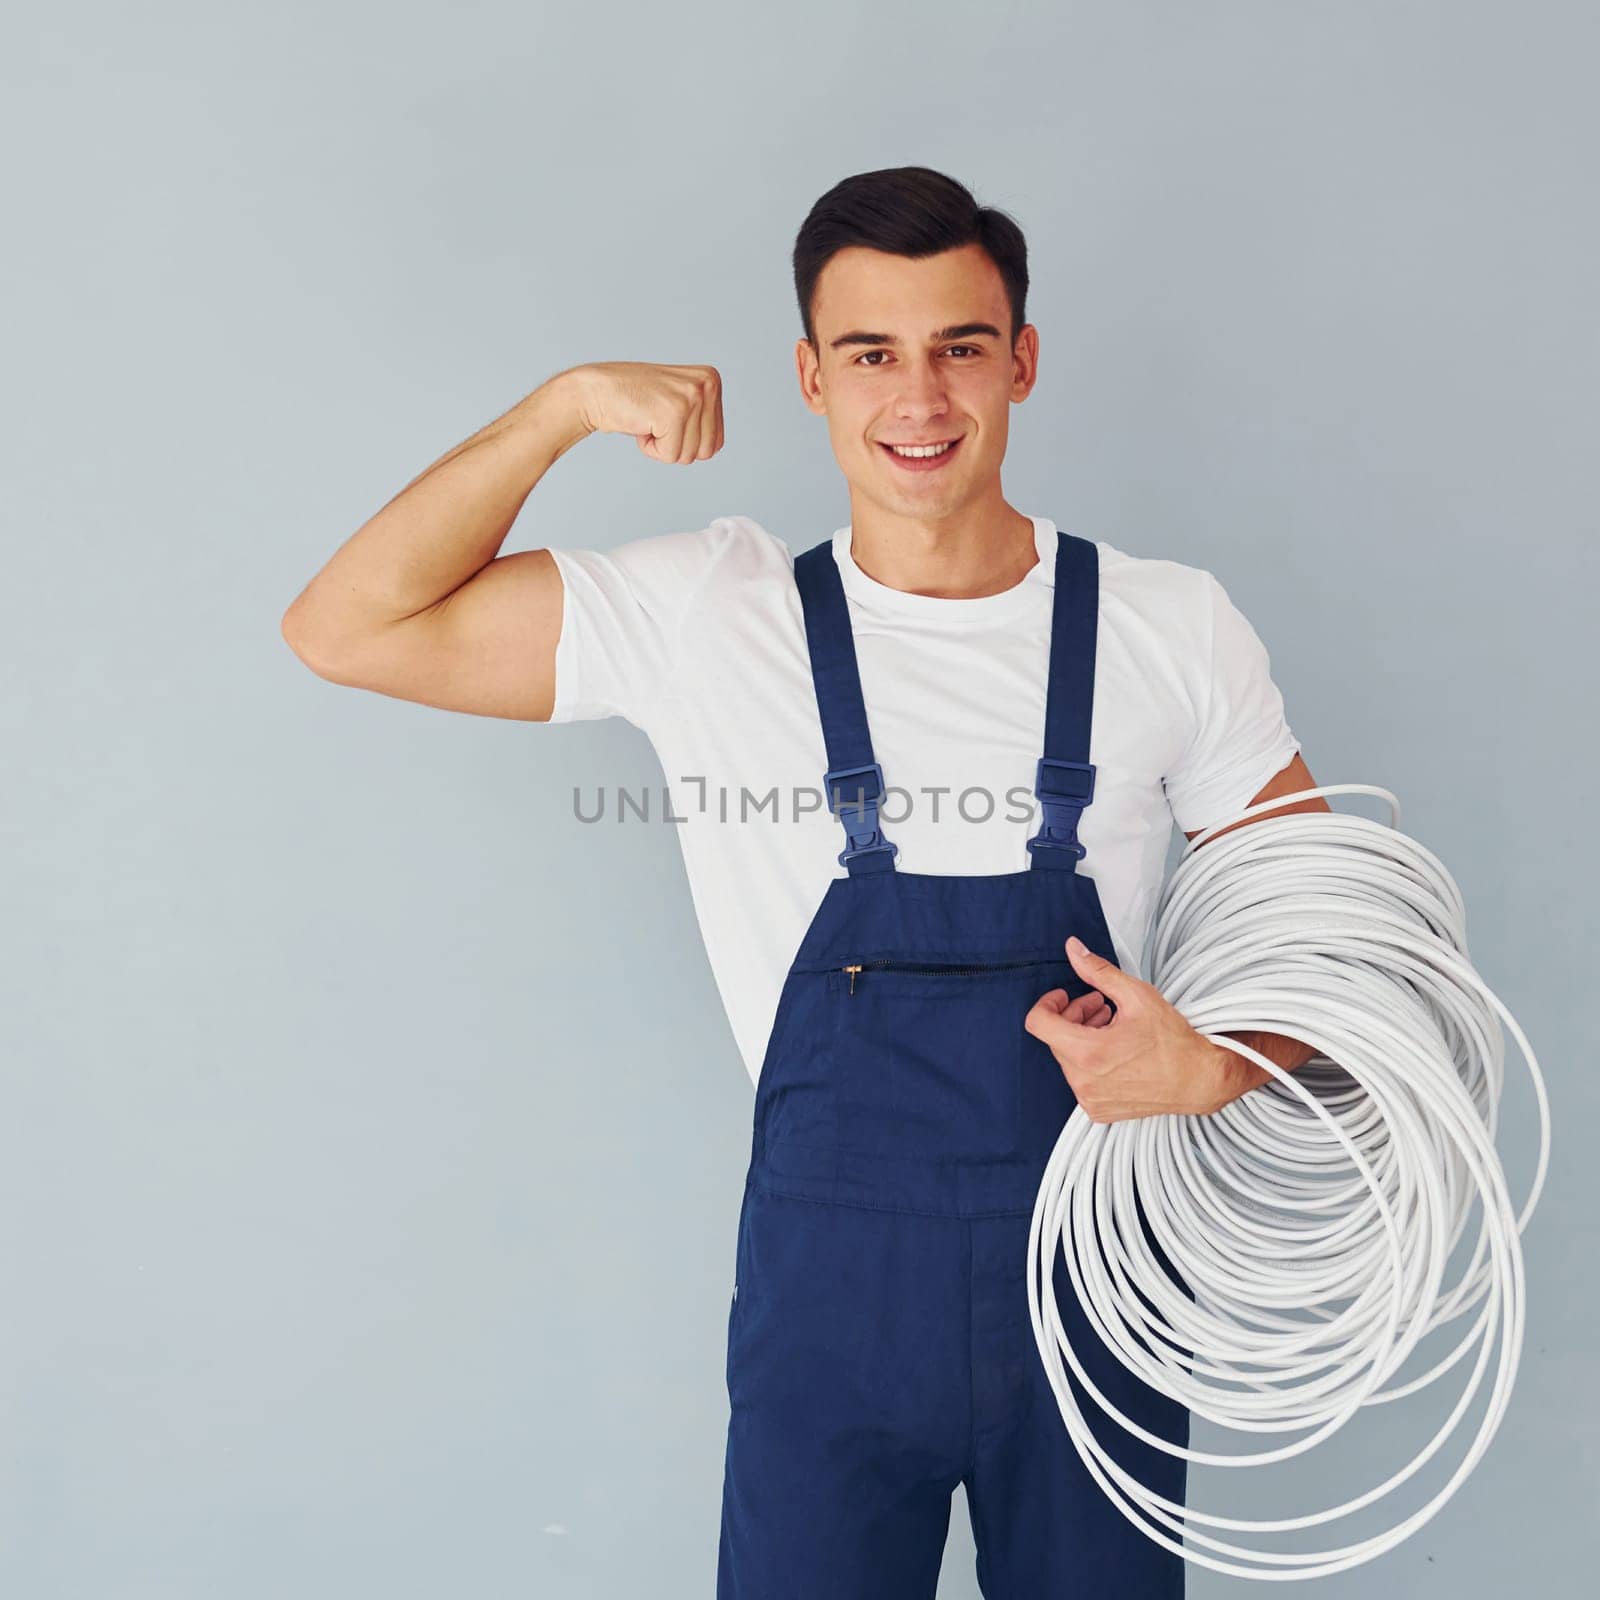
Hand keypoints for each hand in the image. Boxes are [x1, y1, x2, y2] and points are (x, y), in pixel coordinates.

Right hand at [562, 360, 724, 464]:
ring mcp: (692, 397)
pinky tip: (641, 424)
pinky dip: (651, 449)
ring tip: (648, 420)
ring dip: (664, 447)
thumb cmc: (634, 401)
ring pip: (689, 455)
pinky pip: (670, 455)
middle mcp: (707, 385)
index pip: (717, 441)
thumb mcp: (678, 401)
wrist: (596, 391)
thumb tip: (715, 447)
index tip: (666, 418)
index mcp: (712, 380)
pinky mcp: (674, 413)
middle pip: (707, 451)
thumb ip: (701, 418)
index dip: (687, 441)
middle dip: (677, 446)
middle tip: (656, 420)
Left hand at [1023, 936, 1243, 1121]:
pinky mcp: (1099, 1111)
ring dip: (1082, 1037)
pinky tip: (1116, 1051)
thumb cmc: (1173, 1040)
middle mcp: (1083, 1081)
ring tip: (1111, 1026)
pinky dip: (1091, 1062)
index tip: (1065, 995)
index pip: (1038, 1023)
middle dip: (1073, 1016)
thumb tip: (1073, 948)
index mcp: (1087, 1052)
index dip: (1048, 1003)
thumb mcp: (1136, 996)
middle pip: (1055, 1039)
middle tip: (1101, 1005)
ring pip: (1068, 1059)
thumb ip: (1098, 971)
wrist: (1199, 1080)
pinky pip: (1081, 1080)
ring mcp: (1090, 1099)